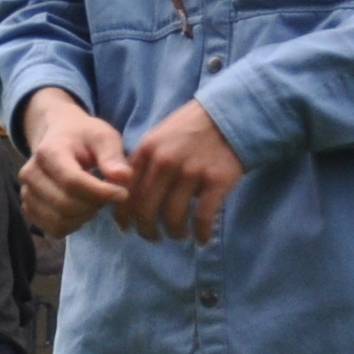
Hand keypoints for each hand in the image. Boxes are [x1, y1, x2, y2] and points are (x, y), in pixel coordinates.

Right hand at [12, 89, 131, 237]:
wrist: (58, 138)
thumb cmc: (84, 138)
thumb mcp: (103, 137)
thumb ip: (113, 155)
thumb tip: (123, 177)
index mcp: (48, 151)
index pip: (72, 181)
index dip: (100, 192)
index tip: (123, 193)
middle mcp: (31, 173)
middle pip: (65, 204)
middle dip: (95, 205)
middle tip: (110, 195)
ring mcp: (26, 193)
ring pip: (60, 220)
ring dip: (85, 216)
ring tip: (96, 200)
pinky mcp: (28, 208)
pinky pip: (54, 229)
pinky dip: (73, 225)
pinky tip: (82, 209)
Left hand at [117, 98, 244, 242]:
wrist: (230, 114)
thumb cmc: (191, 130)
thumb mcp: (159, 137)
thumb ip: (143, 162)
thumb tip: (126, 193)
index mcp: (147, 150)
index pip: (126, 190)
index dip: (123, 215)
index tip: (126, 228)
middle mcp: (165, 162)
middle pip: (146, 208)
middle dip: (146, 229)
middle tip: (152, 237)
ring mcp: (191, 171)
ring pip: (173, 216)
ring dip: (174, 232)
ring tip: (178, 235)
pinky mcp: (217, 180)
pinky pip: (203, 216)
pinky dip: (201, 232)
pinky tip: (202, 238)